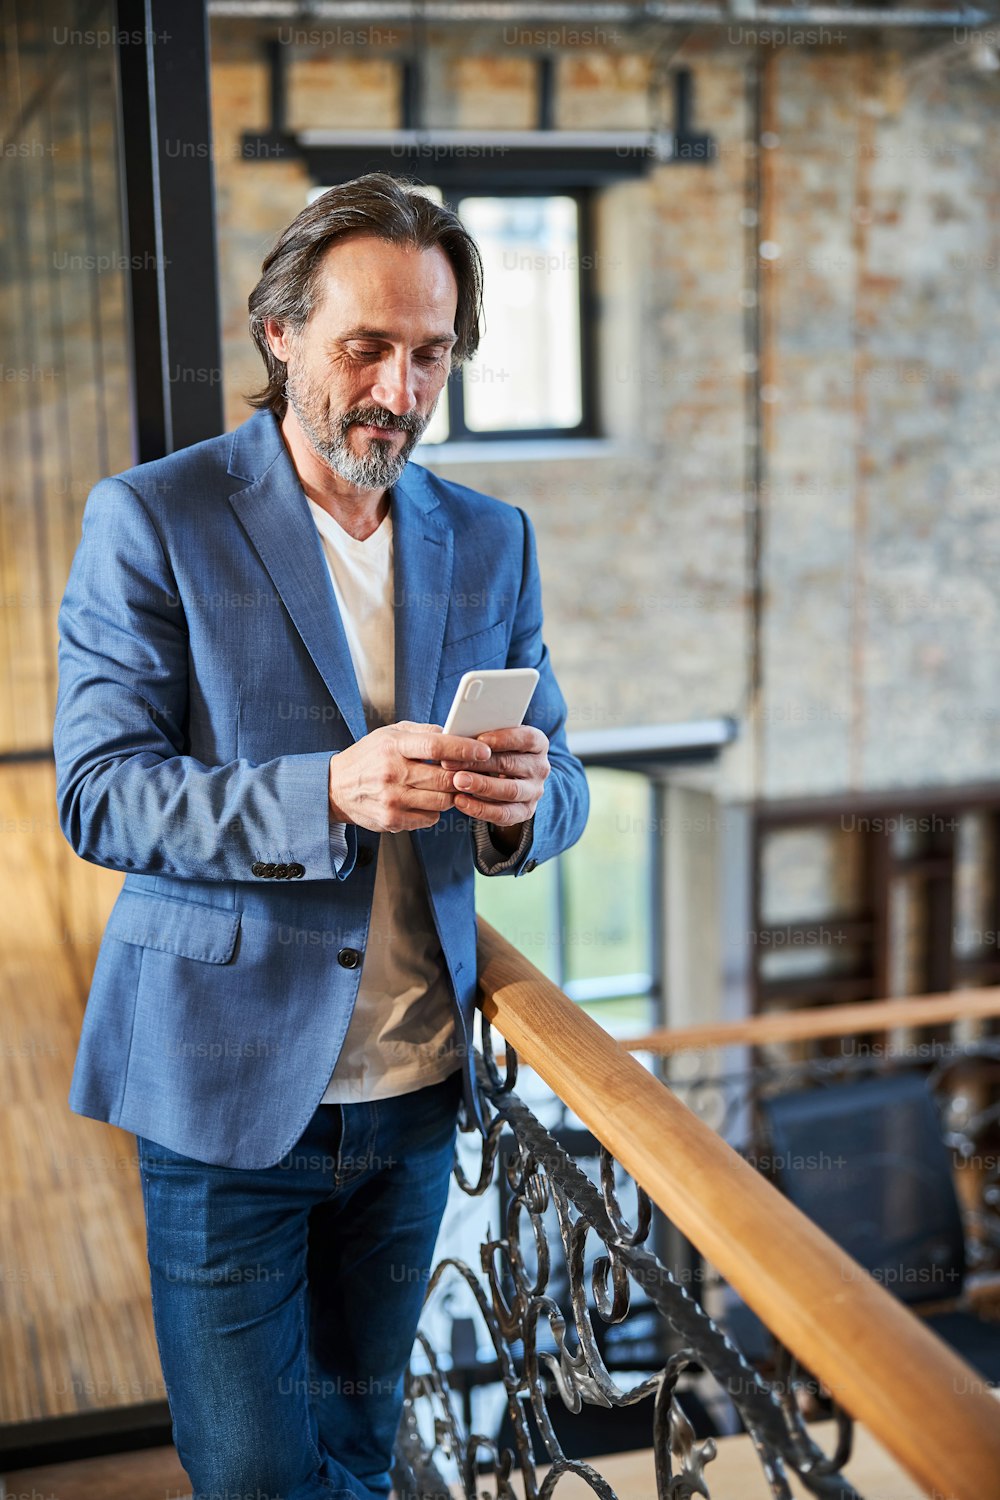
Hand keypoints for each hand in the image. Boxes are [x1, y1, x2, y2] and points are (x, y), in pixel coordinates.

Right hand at [328, 721, 491, 832]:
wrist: (335, 788)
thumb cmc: (369, 757)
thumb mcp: (390, 734)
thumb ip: (423, 732)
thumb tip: (457, 732)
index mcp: (393, 746)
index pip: (436, 747)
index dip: (464, 749)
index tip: (483, 751)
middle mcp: (392, 774)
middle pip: (444, 778)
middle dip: (465, 776)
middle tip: (474, 772)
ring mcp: (392, 800)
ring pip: (443, 801)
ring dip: (451, 794)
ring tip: (447, 785)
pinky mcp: (392, 820)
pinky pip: (431, 818)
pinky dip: (435, 810)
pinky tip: (426, 799)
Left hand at [440, 725, 549, 837]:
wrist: (507, 780)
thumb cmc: (496, 752)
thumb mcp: (494, 740)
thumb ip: (482, 738)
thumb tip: (459, 736)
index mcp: (538, 744)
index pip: (527, 738)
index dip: (505, 738)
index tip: (480, 739)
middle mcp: (540, 768)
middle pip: (512, 764)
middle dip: (480, 763)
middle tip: (452, 762)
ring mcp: (534, 791)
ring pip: (510, 790)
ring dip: (481, 786)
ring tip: (457, 781)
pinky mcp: (525, 812)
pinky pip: (503, 814)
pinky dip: (480, 808)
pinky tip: (460, 801)